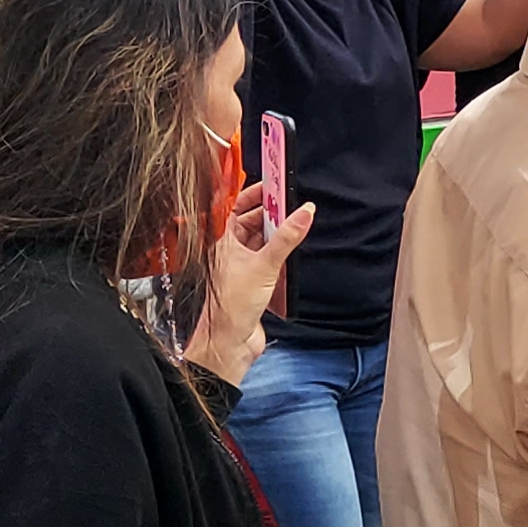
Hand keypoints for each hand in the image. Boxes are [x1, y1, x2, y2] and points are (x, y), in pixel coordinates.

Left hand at [194, 183, 310, 386]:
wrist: (230, 342)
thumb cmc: (232, 306)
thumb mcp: (265, 265)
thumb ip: (287, 237)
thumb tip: (304, 212)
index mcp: (223, 241)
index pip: (237, 207)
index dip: (255, 194)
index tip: (276, 184)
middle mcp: (230, 251)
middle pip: (252, 221)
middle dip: (272, 212)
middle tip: (293, 202)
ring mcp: (242, 265)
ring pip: (262, 240)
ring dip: (278, 233)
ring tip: (297, 222)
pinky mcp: (254, 280)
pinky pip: (269, 258)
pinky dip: (281, 252)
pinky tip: (293, 250)